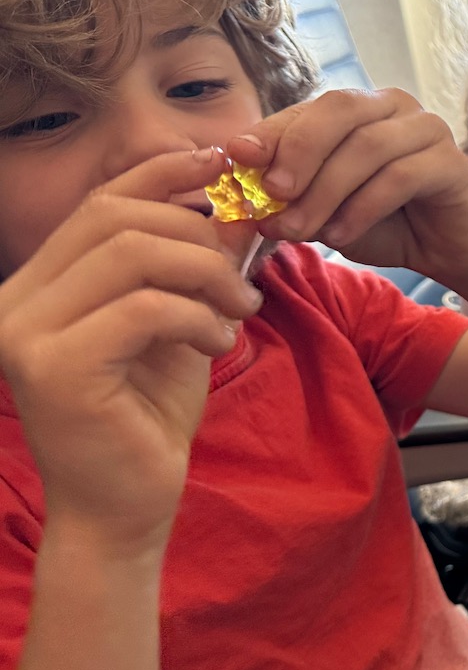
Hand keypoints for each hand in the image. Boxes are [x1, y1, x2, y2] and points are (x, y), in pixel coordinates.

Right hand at [0, 149, 263, 554]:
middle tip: (243, 278)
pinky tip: (219, 344)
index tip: (227, 163)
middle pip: (116, 217)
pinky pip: (144, 308)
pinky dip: (198, 317)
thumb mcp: (176, 322)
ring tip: (239, 309)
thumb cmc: (148, 415)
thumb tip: (235, 200)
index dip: (165, 171)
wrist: (127, 507)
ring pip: (132, 253)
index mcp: (39, 284)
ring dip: (206, 272)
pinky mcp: (54, 369)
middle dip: (198, 233)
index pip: (101, 202)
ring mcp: (25, 334)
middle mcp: (15, 302)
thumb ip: (191, 265)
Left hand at [226, 89, 467, 286]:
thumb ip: (290, 193)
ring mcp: (427, 129)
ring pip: (367, 146)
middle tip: (272, 194)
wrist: (443, 250)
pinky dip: (361, 207)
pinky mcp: (452, 163)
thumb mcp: (323, 207)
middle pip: (340, 110)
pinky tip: (340, 234)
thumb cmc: (381, 222)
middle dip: (299, 152)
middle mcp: (394, 106)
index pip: (308, 108)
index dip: (271, 131)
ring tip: (300, 229)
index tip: (237, 158)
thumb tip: (240, 184)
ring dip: (325, 191)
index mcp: (358, 107)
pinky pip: (400, 177)